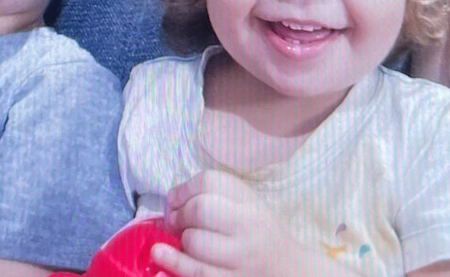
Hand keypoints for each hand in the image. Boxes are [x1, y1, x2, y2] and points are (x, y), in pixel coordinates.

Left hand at [153, 169, 293, 276]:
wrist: (290, 270)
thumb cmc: (261, 235)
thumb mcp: (248, 206)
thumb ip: (216, 197)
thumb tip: (171, 198)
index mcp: (251, 203)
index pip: (210, 182)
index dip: (184, 189)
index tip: (175, 199)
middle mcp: (249, 227)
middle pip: (201, 209)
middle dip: (178, 215)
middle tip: (174, 222)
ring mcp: (242, 258)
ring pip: (196, 243)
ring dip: (179, 241)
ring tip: (179, 241)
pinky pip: (199, 273)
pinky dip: (175, 264)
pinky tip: (159, 258)